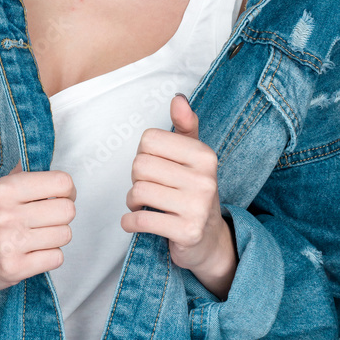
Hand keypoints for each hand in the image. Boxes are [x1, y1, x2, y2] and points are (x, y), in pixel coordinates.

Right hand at [0, 162, 76, 294]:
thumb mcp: (0, 190)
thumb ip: (24, 175)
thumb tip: (47, 160)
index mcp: (6, 189)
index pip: (61, 182)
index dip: (69, 191)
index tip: (62, 197)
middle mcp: (7, 214)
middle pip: (67, 210)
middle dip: (63, 216)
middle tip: (50, 220)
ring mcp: (11, 242)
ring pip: (65, 235)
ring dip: (56, 238)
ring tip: (38, 237)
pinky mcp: (15, 268)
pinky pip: (57, 258)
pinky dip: (50, 256)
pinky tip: (34, 253)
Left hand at [120, 94, 237, 299]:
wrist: (209, 240)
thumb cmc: (193, 191)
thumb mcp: (192, 157)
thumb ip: (184, 127)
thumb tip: (178, 99)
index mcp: (205, 155)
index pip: (149, 140)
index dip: (144, 154)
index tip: (155, 167)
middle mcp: (205, 179)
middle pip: (140, 165)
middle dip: (136, 178)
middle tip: (149, 188)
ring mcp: (198, 207)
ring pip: (137, 191)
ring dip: (132, 201)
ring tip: (144, 205)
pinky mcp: (186, 232)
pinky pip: (140, 221)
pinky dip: (130, 222)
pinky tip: (136, 222)